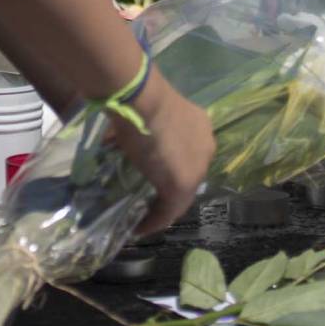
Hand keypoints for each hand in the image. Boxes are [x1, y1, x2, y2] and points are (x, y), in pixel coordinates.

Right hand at [112, 71, 213, 234]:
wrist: (140, 99)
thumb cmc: (138, 97)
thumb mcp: (145, 111)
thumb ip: (143, 124)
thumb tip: (119, 132)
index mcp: (199, 126)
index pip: (187, 154)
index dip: (169, 165)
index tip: (150, 172)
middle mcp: (205, 148)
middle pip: (185, 175)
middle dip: (165, 186)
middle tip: (146, 195)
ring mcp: (196, 169)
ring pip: (179, 195)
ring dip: (161, 205)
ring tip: (142, 214)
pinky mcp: (181, 186)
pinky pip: (168, 211)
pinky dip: (154, 221)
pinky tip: (139, 228)